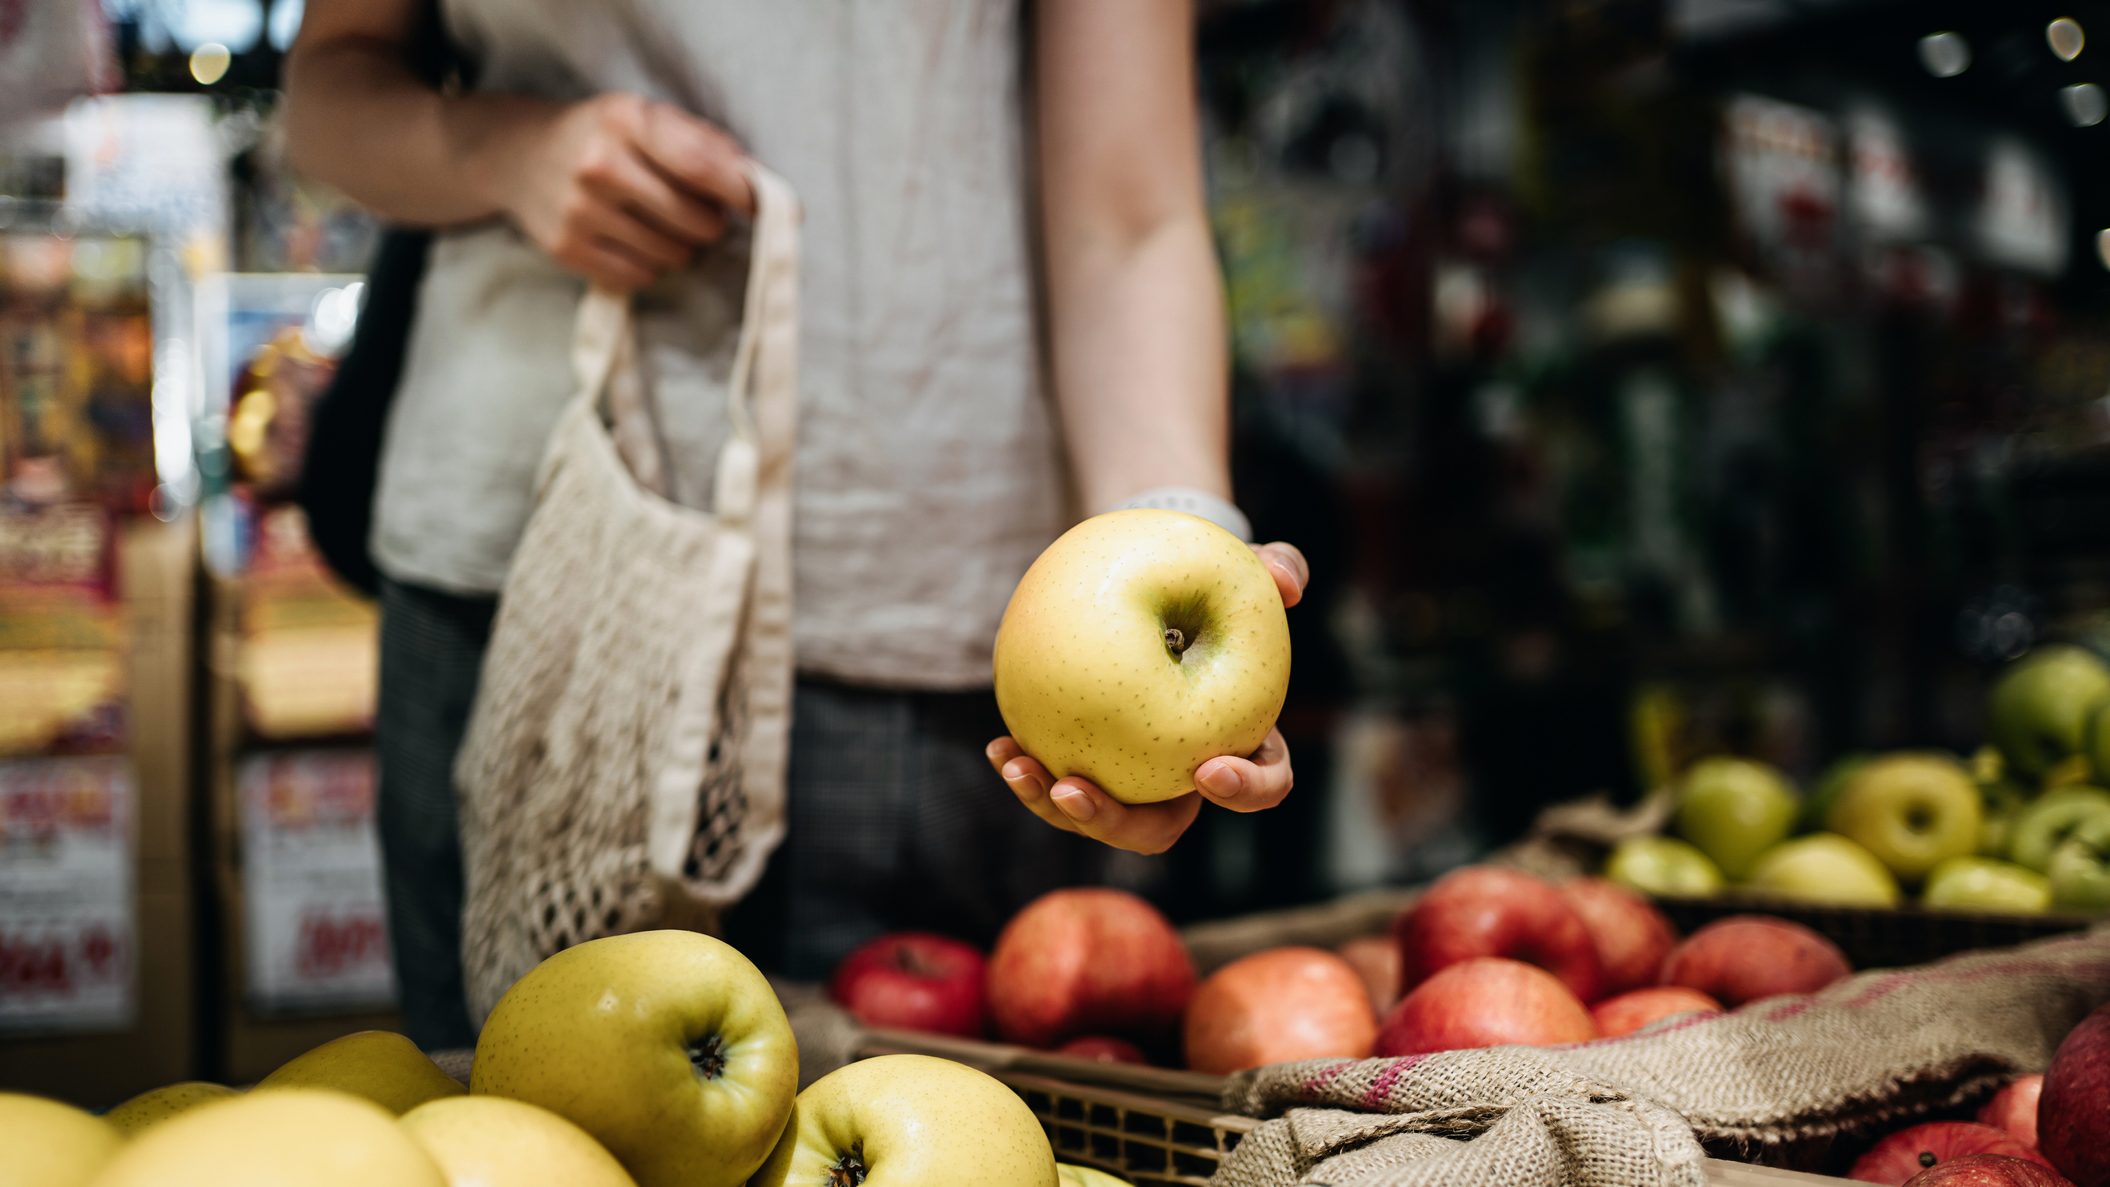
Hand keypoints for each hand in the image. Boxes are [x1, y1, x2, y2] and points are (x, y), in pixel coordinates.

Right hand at [484, 93, 752, 290]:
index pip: (701, 166)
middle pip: (695, 221)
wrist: (518, 156)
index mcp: (626, 120)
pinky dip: (650, 265)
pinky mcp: (566, 249)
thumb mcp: (647, 117)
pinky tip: (633, 240)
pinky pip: (641, 276)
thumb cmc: (603, 137)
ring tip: (659, 222)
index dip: (743, 193)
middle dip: (710, 223)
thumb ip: (703, 144)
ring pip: (673, 255)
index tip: (768, 208)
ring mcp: (580, 211)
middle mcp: (599, 165)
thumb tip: (757, 183)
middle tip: (698, 212)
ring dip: (681, 246)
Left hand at [986, 540, 1306, 854]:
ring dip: (1053, 805)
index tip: (1206, 769)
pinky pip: (1056, 781)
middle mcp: (1185, 776)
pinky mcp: (1089, 763)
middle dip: (1114, 822)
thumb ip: (1278, 567)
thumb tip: (1287, 581)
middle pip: (1159, 827)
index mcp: (1244, 745)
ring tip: (1019, 767)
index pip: (1261, 785)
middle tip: (1074, 791)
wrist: (1159, 587)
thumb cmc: (1214, 582)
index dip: (1242, 790)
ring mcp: (1133, 778)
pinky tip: (998, 746)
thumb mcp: (1253, 566)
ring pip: (1098, 816)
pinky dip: (1027, 770)